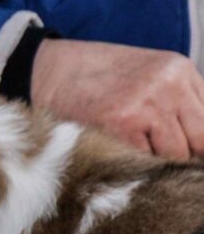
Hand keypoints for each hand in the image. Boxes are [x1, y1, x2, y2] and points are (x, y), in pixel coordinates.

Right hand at [31, 39, 203, 158]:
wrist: (46, 70)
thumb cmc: (94, 79)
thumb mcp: (146, 75)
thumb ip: (177, 101)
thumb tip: (199, 146)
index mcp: (178, 69)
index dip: (200, 144)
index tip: (190, 155)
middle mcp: (169, 84)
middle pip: (202, 140)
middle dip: (185, 156)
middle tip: (159, 159)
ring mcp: (146, 104)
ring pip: (176, 156)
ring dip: (157, 162)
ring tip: (131, 154)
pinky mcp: (120, 123)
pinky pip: (145, 162)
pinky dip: (132, 165)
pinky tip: (115, 154)